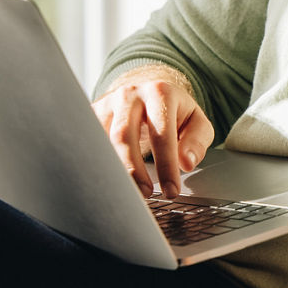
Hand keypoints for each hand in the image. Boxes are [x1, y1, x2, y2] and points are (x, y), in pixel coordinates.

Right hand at [92, 67, 213, 198]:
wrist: (149, 93)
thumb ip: (197, 141)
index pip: (161, 133)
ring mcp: (107, 102)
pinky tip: (108, 180)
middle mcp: (130, 94)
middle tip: (146, 194)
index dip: (166, 165)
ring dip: (113, 170)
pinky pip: (89, 141)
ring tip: (127, 192)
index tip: (171, 191)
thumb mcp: (196, 122)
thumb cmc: (175, 113)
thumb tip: (186, 162)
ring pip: (101, 140)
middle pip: (123, 135)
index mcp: (159, 93)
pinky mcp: (92, 114)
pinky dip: (97, 163)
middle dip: (133, 169)